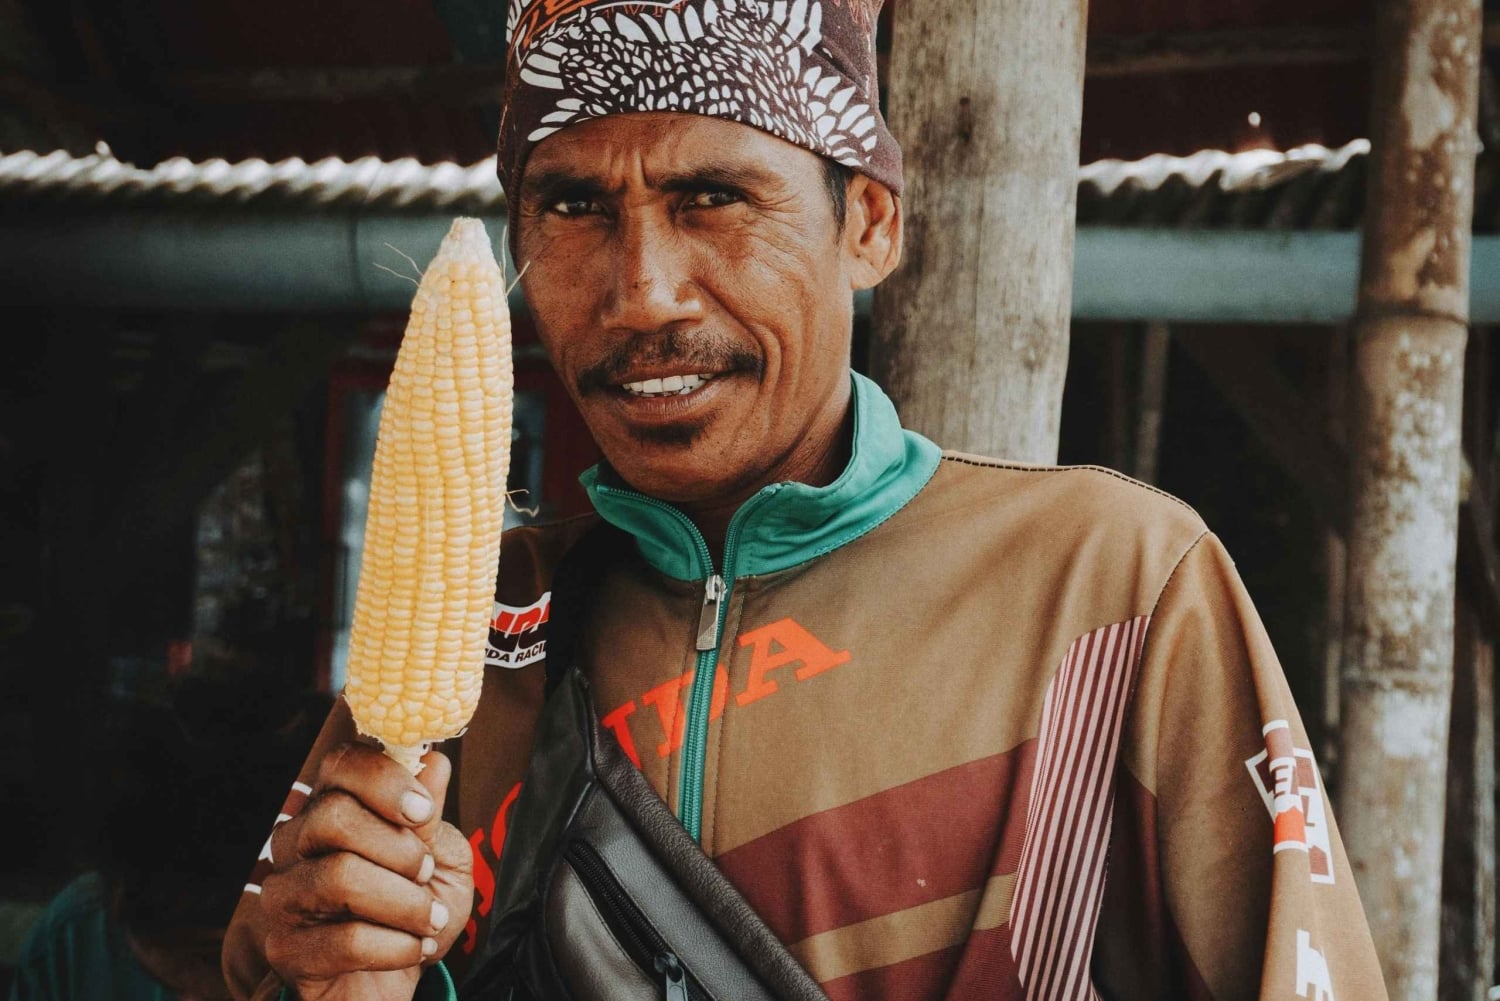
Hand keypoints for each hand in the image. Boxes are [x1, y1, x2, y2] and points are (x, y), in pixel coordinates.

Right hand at [259, 743, 472, 1000]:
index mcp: (333, 807)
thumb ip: (430, 817)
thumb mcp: (442, 858)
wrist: (401, 979)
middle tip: (427, 872)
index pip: (340, 764)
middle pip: (332, 817)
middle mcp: (296, 844)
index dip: (384, 780)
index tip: (423, 811)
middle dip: (398, 848)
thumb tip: (434, 762)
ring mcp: (283, 895)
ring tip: (429, 919)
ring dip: (403, 902)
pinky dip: (395, 947)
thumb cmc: (418, 908)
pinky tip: (413, 949)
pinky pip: (344, 940)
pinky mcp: (285, 948)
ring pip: (338, 878)